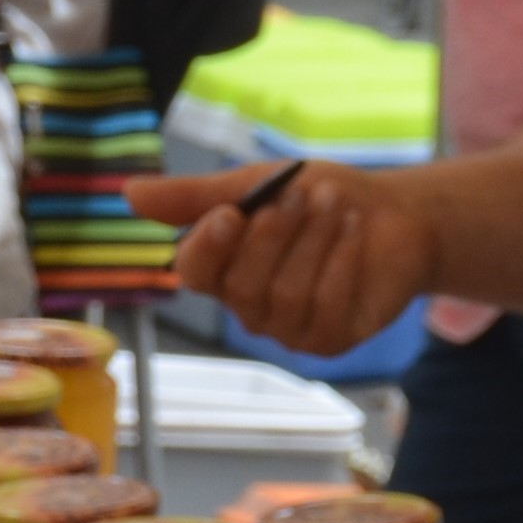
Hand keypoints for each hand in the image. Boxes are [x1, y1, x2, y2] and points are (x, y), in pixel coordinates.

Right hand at [127, 163, 434, 356]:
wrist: (393, 214)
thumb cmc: (318, 197)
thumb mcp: (258, 184)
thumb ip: (197, 195)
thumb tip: (128, 193)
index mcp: (223, 269)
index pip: (196, 272)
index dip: (209, 247)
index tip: (230, 213)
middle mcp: (248, 306)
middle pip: (243, 286)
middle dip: (276, 235)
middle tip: (304, 194)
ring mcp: (288, 329)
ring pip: (285, 297)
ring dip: (313, 242)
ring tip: (335, 204)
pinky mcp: (330, 339)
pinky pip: (325, 308)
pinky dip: (340, 262)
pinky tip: (354, 230)